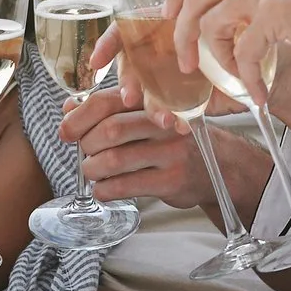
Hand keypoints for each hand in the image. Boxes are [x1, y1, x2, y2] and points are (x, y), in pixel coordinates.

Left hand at [63, 89, 273, 220]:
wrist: (224, 166)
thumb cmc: (179, 139)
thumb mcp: (151, 116)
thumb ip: (112, 110)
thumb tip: (68, 108)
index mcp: (154, 101)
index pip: (107, 102)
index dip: (79, 116)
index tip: (65, 130)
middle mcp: (164, 122)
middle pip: (109, 131)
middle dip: (86, 145)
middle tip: (84, 154)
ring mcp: (169, 152)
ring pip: (114, 160)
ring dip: (92, 170)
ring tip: (92, 172)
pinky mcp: (171, 180)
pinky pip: (125, 186)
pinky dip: (105, 190)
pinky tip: (104, 189)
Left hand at [164, 0, 290, 97]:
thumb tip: (243, 21)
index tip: (170, 15)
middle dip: (181, 34)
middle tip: (185, 61)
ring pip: (210, 25)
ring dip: (213, 59)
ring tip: (230, 78)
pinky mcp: (276, 14)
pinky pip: (243, 53)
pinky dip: (246, 78)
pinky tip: (260, 93)